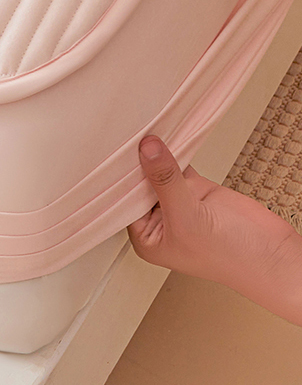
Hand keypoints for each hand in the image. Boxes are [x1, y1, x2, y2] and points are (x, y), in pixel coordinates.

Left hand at [129, 136, 301, 320]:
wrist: (272, 254)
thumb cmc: (231, 257)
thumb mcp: (188, 218)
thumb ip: (166, 181)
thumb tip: (148, 150)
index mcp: (146, 237)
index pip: (123, 201)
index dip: (119, 177)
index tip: (112, 150)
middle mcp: (158, 220)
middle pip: (139, 183)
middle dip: (135, 162)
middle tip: (124, 132)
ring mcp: (178, 202)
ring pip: (158, 171)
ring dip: (154, 154)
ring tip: (141, 127)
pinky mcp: (195, 189)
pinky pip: (178, 164)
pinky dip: (174, 151)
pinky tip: (165, 135)